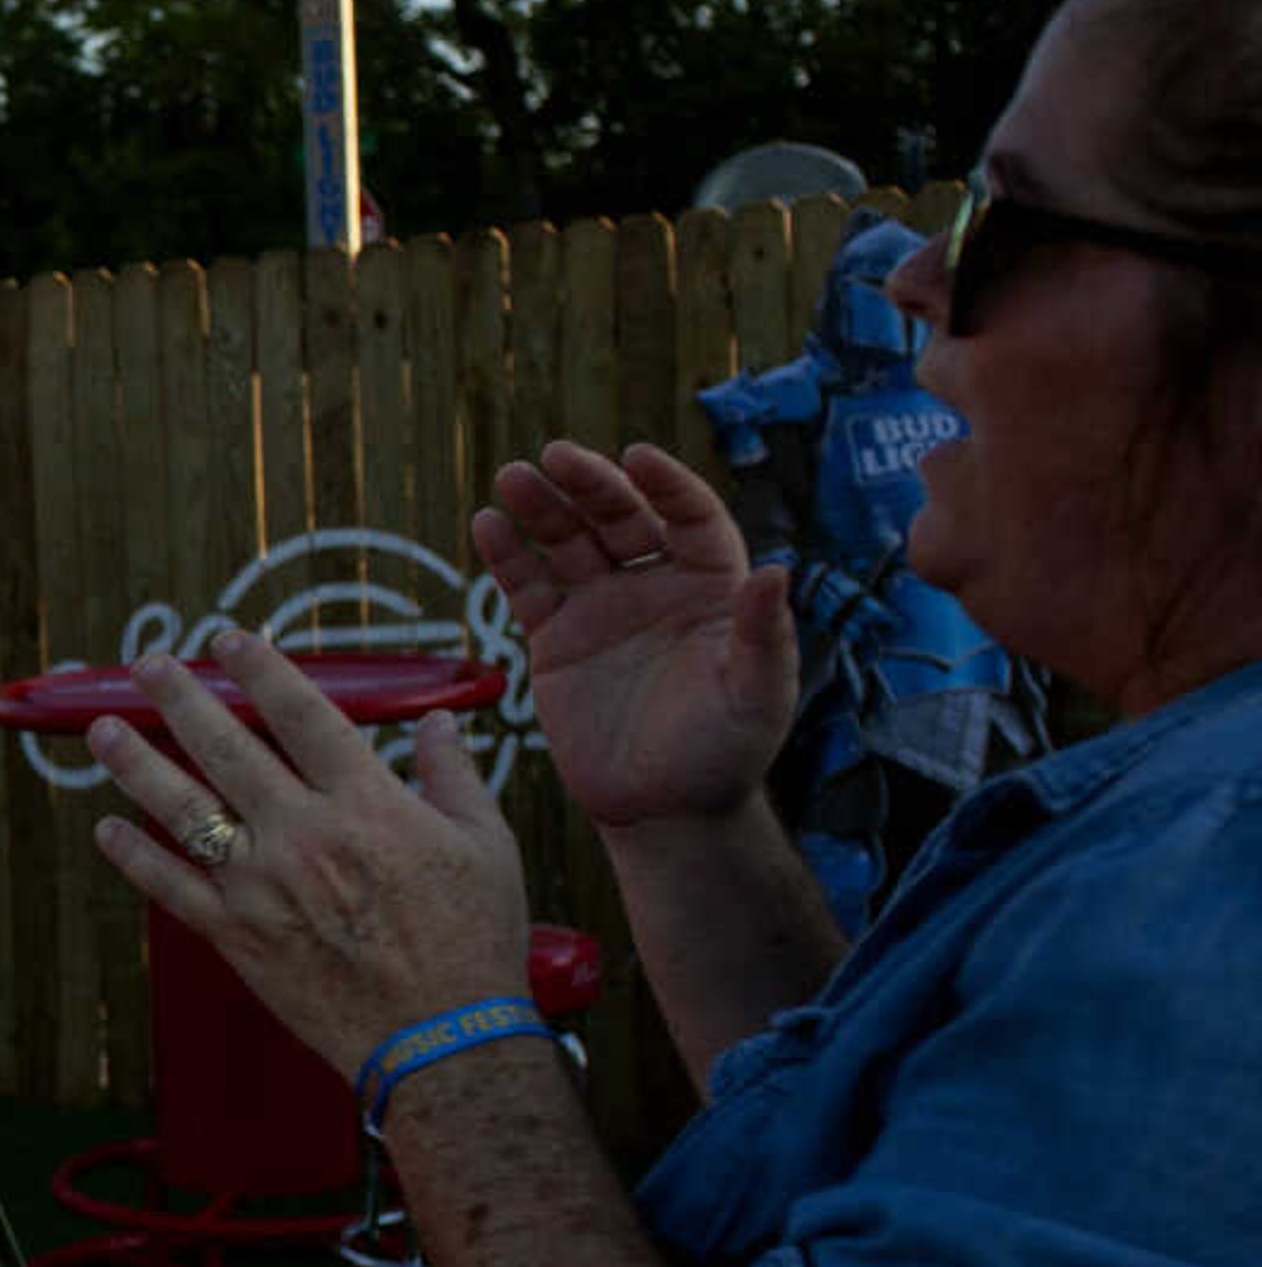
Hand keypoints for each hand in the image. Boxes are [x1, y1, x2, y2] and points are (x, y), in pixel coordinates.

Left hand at [85, 629, 533, 1076]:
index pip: (302, 713)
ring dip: (136, 764)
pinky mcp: (237, 936)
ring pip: (183, 809)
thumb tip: (437, 725)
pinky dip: (133, 856)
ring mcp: (262, 885)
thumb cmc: (475, 942)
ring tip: (103, 731)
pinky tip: (108, 828)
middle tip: (149, 664)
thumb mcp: (488, 846)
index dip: (260, 669)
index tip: (230, 640)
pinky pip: (171, 887)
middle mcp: (304, 834)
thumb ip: (454, 777)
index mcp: (367, 803)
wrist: (442, 1040)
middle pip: (226, 747)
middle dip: (181, 698)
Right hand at [472, 441, 795, 830]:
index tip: (639, 458)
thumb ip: (765, 633)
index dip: (668, 486)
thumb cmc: (725, 753)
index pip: (691, 518)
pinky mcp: (556, 639)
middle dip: (590, 484)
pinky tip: (488, 525)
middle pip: (621, 518)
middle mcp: (656, 585)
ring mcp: (601, 608)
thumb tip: (779, 570)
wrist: (663, 809)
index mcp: (712, 586)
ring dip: (541, 507)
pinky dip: (507, 555)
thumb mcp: (758, 694)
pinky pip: (528, 587)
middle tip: (556, 456)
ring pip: (569, 542)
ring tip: (512, 478)